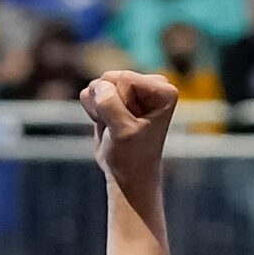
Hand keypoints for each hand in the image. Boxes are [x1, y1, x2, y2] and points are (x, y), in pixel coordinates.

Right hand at [80, 69, 179, 193]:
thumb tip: (97, 86)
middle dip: (109, 104)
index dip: (122, 104)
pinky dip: (93, 111)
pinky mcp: (114, 95)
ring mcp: (131, 88)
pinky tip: (107, 125)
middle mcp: (150, 84)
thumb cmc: (133, 156)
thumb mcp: (124, 132)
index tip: (132, 125)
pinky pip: (90, 92)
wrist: (127, 176)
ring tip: (115, 127)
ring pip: (98, 84)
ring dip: (100, 109)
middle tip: (121, 127)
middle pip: (111, 78)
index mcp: (163, 90)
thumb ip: (110, 104)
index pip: (125, 79)